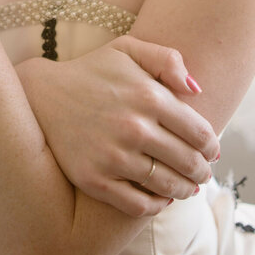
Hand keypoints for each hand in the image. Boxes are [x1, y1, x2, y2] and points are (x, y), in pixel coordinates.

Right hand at [18, 35, 219, 216]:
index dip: (212, 146)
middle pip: (188, 162)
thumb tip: (197, 91)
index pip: (199, 132)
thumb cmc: (92, 71)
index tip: (212, 151)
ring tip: (188, 188)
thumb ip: (168, 59)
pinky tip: (161, 198)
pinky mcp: (95, 180)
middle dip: (202, 170)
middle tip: (203, 173)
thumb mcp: (128, 49)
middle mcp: (134, 128)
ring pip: (168, 186)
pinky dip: (156, 206)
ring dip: (185, 190)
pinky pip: (139, 205)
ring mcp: (114, 157)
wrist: (42, 96)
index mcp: (148, 96)